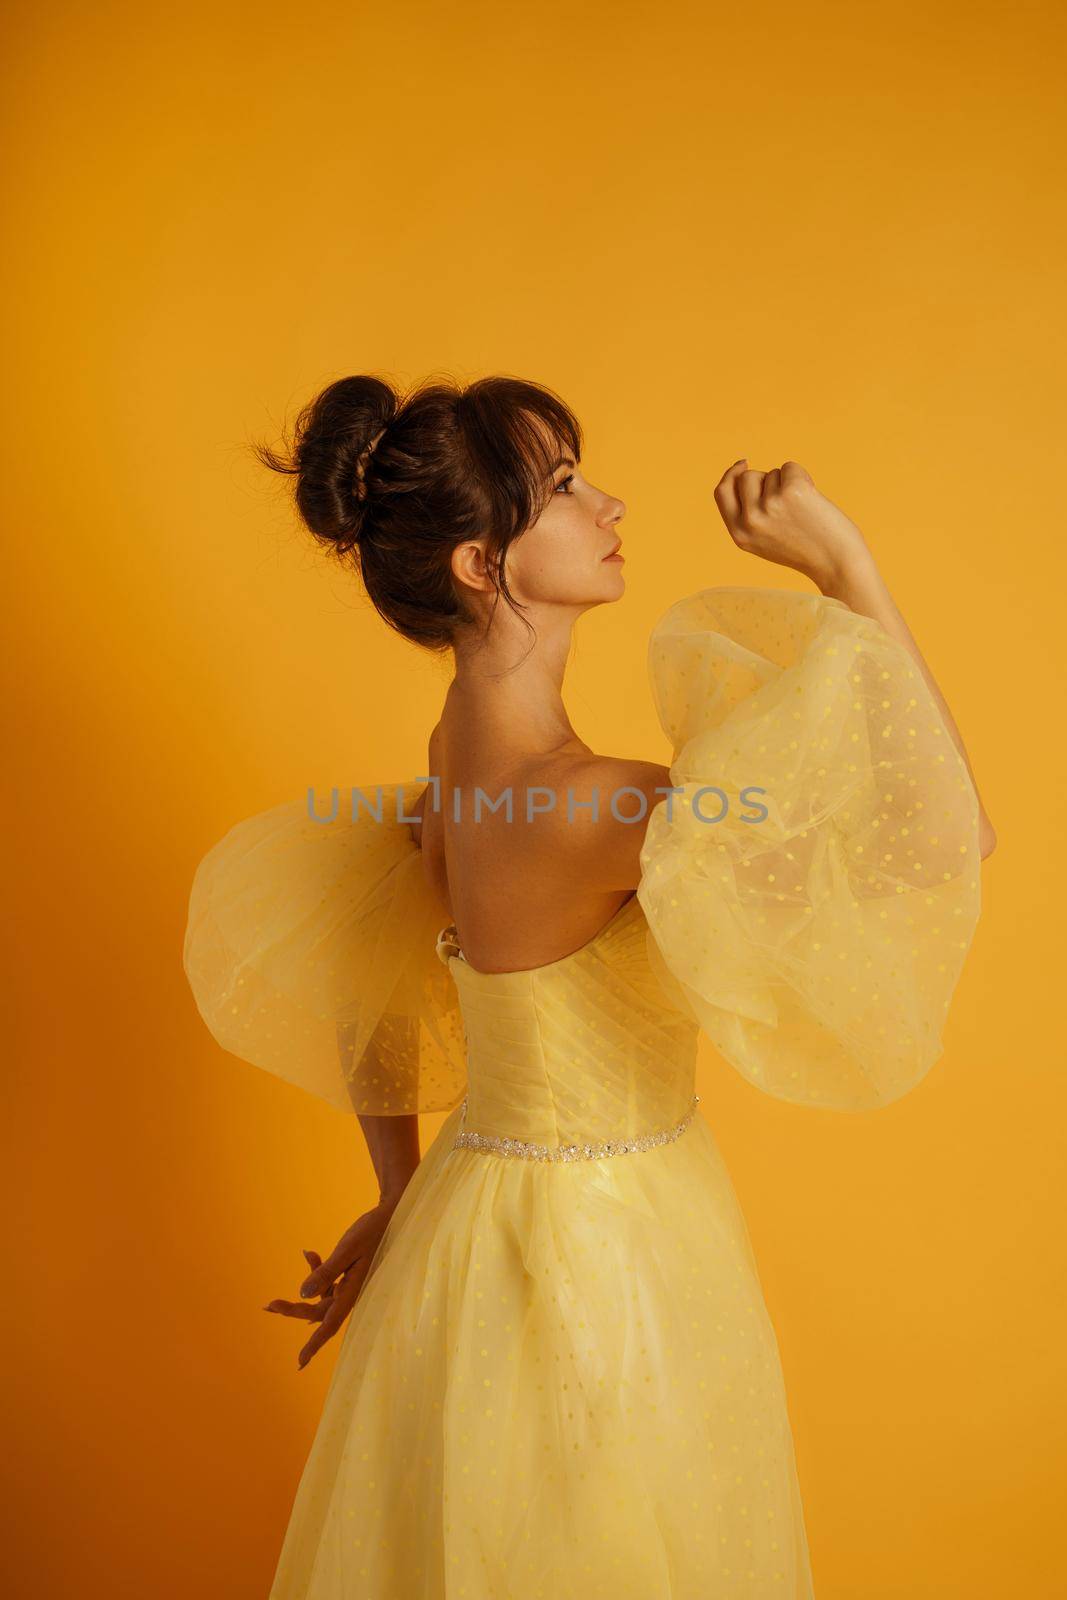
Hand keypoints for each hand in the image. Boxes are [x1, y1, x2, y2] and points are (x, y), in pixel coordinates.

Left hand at [263, 1197, 399, 1368]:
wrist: (391, 1215)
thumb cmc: (371, 1231)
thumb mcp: (347, 1249)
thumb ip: (326, 1271)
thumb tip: (303, 1294)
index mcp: (352, 1291)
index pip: (329, 1324)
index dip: (314, 1344)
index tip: (300, 1362)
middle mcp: (350, 1292)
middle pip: (318, 1311)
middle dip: (295, 1310)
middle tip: (270, 1305)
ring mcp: (349, 1285)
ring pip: (321, 1297)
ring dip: (305, 1288)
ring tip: (294, 1272)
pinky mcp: (348, 1275)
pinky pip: (327, 1282)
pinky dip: (316, 1270)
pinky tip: (309, 1253)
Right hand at [713, 459, 871, 589]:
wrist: (836, 563)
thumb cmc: (804, 550)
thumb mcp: (763, 540)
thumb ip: (747, 515)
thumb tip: (742, 473)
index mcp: (739, 534)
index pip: (722, 493)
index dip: (731, 474)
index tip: (743, 463)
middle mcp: (751, 520)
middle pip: (747, 477)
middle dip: (767, 481)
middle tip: (789, 505)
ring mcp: (770, 505)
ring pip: (771, 473)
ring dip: (787, 483)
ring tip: (803, 509)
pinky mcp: (792, 491)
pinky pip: (790, 467)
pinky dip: (803, 477)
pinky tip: (813, 501)